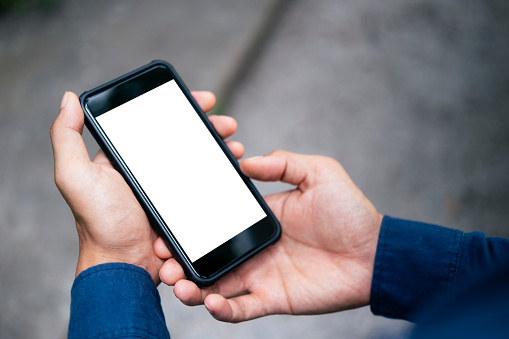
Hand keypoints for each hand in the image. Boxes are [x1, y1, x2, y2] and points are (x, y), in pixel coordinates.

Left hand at [51, 91, 242, 283]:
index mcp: (124, 157)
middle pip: (183, 138)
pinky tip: (232, 171)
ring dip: (218, 149)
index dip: (180, 106)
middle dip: (208, 126)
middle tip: (227, 124)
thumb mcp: (75, 176)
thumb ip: (66, 137)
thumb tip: (70, 99)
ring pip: (198, 160)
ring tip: (235, 146)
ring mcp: (167, 188)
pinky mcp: (182, 206)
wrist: (124, 265)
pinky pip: (204, 185)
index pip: (156, 121)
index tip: (205, 100)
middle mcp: (146, 169)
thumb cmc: (99, 222)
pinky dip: (219, 176)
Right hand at [155, 150, 382, 321]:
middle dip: (181, 259)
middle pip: (208, 256)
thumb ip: (282, 163)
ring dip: (192, 287)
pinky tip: (210, 301)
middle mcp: (254, 247)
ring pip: (216, 285)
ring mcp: (261, 274)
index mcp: (259, 218)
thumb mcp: (318, 173)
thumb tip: (244, 161)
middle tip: (162, 258)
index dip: (189, 225)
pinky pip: (240, 309)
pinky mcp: (273, 298)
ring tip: (177, 283)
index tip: (166, 223)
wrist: (374, 252)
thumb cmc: (350, 211)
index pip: (215, 222)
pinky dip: (221, 310)